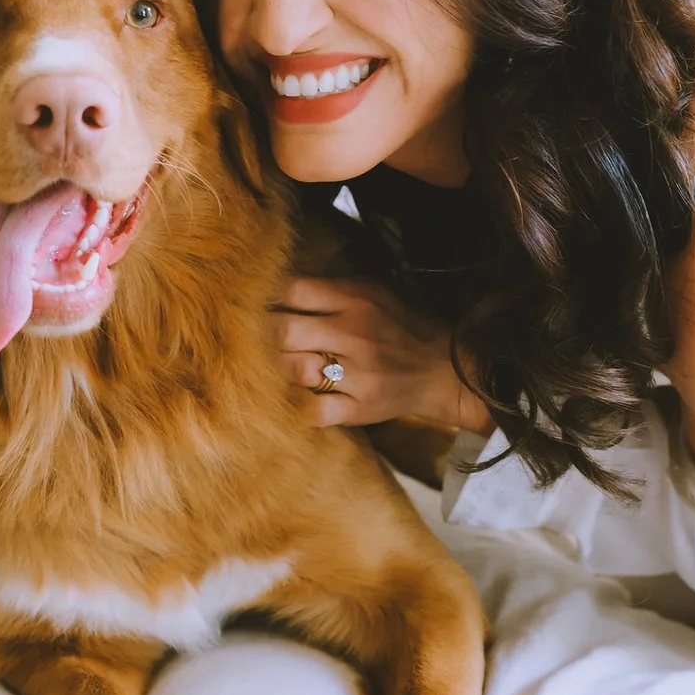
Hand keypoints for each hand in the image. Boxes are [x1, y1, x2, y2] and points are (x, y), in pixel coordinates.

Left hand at [273, 275, 491, 432]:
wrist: (443, 368)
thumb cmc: (400, 323)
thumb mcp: (373, 291)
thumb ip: (329, 288)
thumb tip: (276, 283)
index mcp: (355, 299)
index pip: (293, 290)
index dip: (265, 296)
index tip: (254, 303)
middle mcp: (354, 335)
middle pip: (284, 331)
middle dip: (261, 334)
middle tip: (250, 338)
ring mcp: (357, 375)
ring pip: (293, 371)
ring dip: (275, 369)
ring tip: (267, 366)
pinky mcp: (359, 408)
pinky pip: (314, 411)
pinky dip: (296, 406)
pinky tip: (288, 399)